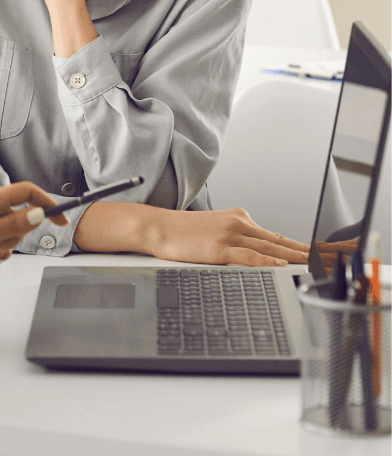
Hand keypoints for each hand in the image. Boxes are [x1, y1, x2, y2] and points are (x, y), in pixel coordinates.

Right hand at [143, 207, 310, 267]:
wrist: (157, 227)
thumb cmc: (182, 232)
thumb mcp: (214, 230)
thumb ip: (236, 239)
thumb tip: (254, 255)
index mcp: (238, 218)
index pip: (276, 236)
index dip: (299, 247)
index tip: (317, 256)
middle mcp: (238, 223)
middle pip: (279, 241)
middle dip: (305, 253)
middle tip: (326, 262)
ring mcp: (229, 235)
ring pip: (270, 248)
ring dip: (294, 258)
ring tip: (314, 267)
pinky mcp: (219, 248)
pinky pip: (249, 256)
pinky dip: (267, 261)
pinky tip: (280, 265)